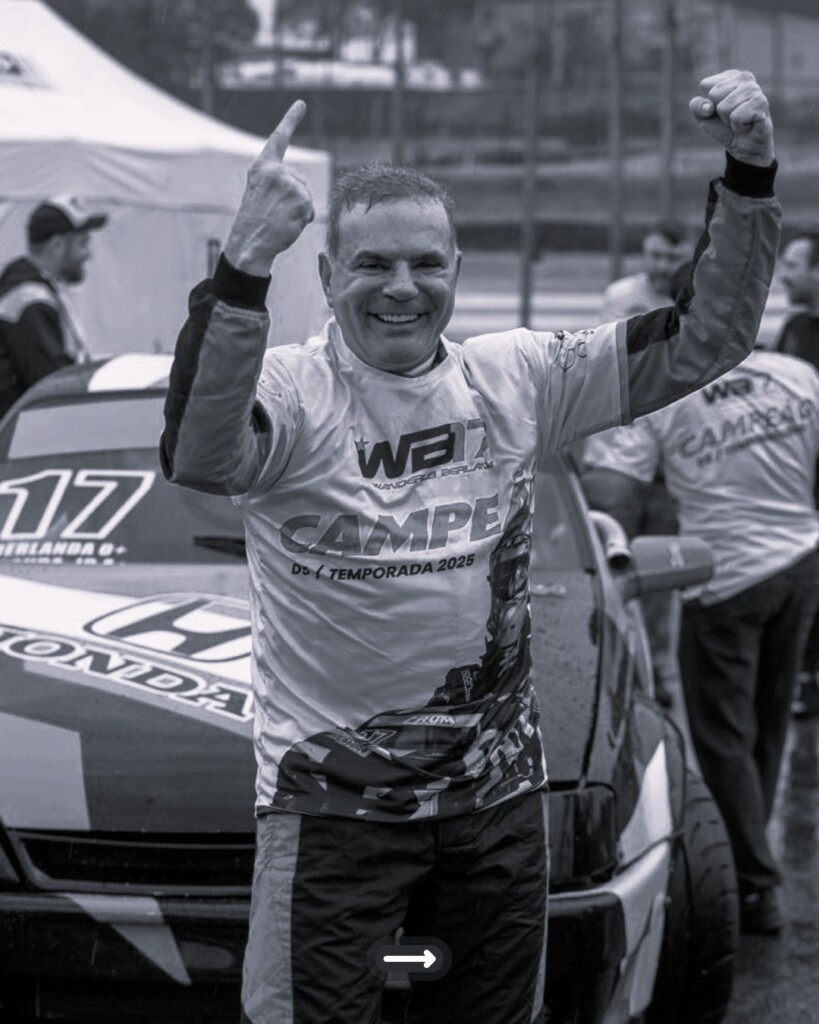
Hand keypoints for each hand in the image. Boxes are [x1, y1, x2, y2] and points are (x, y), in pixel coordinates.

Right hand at [223, 100, 314, 275]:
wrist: (250, 243)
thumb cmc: (255, 222)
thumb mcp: (261, 194)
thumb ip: (278, 182)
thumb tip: (302, 188)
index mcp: (261, 167)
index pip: (278, 139)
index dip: (290, 120)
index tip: (301, 103)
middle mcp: (275, 170)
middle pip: (300, 180)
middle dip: (295, 197)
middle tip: (275, 212)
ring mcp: (288, 183)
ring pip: (306, 195)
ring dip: (299, 210)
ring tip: (280, 218)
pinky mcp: (300, 198)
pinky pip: (310, 209)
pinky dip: (303, 220)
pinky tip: (287, 224)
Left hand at [689, 69, 773, 166]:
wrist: (744, 147)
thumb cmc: (724, 127)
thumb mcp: (703, 117)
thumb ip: (697, 106)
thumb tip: (708, 107)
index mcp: (730, 76)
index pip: (705, 85)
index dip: (708, 104)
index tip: (719, 111)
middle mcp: (745, 78)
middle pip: (715, 94)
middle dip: (719, 113)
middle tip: (731, 118)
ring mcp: (755, 89)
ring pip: (725, 106)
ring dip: (729, 120)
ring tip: (740, 122)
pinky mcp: (762, 103)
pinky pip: (737, 117)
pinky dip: (738, 127)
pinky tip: (748, 125)